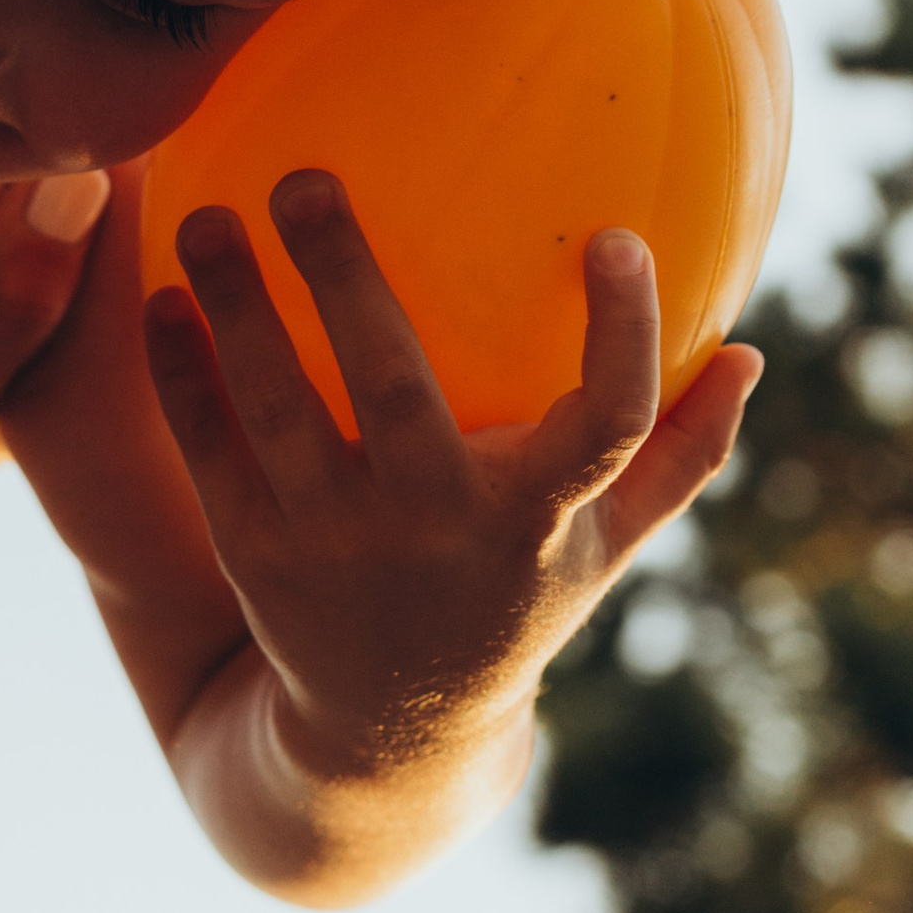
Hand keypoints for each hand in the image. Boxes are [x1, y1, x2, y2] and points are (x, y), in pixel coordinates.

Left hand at [145, 172, 760, 787]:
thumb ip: (677, 454)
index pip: (607, 425)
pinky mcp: (256, 561)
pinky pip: (210, 453)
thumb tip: (752, 351)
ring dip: (237, 308)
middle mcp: (436, 529)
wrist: (389, 737)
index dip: (622, 336)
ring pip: (278, 412)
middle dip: (346, 279)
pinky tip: (160, 297)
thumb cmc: (512, 603)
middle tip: (307, 175)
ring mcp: (337, 548)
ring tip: (206, 213)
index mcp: (536, 518)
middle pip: (396, 392)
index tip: (617, 238)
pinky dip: (181, 376)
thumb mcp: (605, 550)